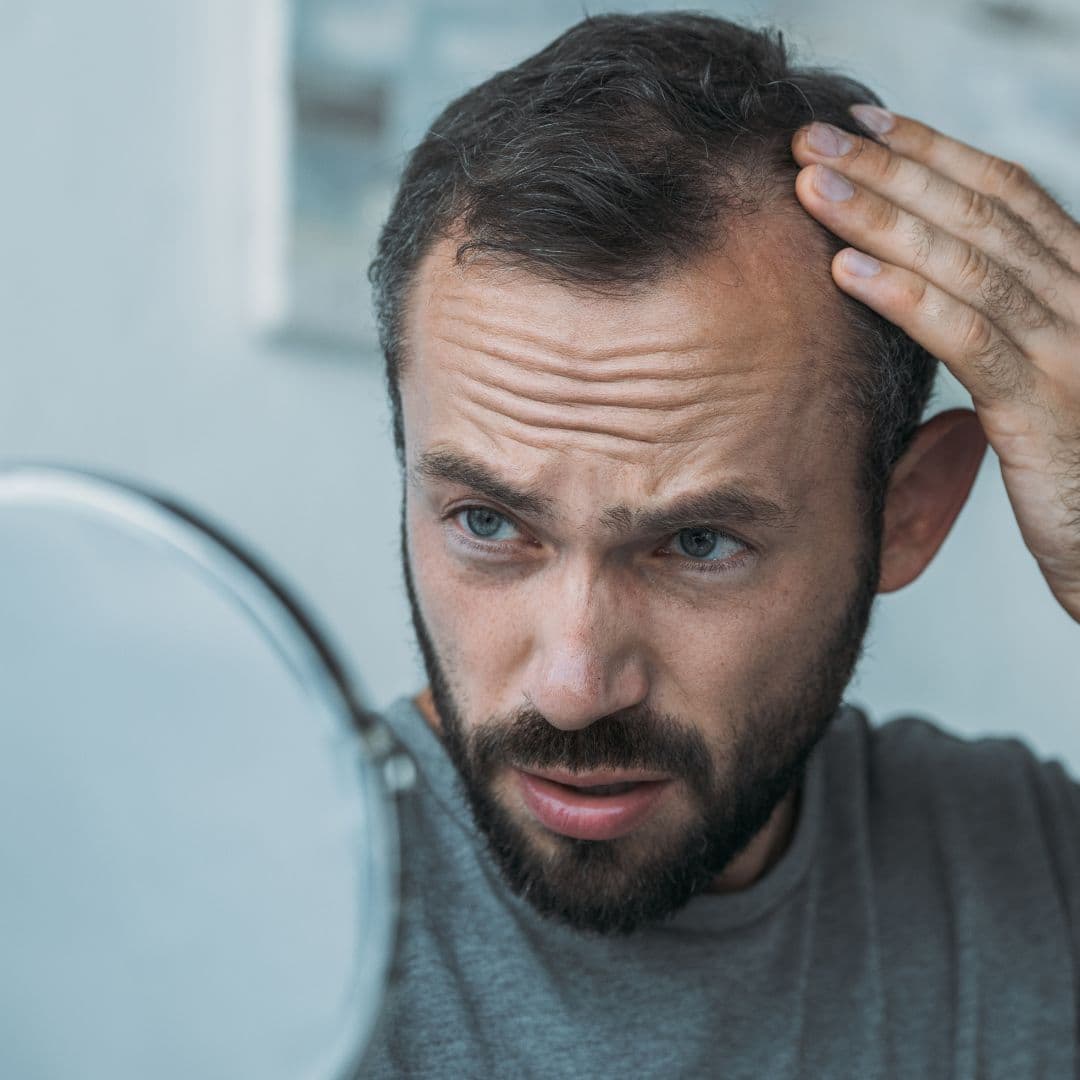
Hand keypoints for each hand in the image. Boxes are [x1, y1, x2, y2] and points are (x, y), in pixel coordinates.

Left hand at [792, 106, 1079, 621]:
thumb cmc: (1077, 467)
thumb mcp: (1041, 377)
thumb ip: (1002, 326)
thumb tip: (930, 289)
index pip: (1004, 194)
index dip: (932, 151)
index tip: (863, 125)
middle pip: (977, 213)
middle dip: (889, 169)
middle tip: (812, 138)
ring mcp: (1070, 350)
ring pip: (967, 263)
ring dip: (881, 218)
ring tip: (811, 188)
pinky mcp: (1045, 408)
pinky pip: (968, 338)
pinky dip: (905, 298)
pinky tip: (846, 273)